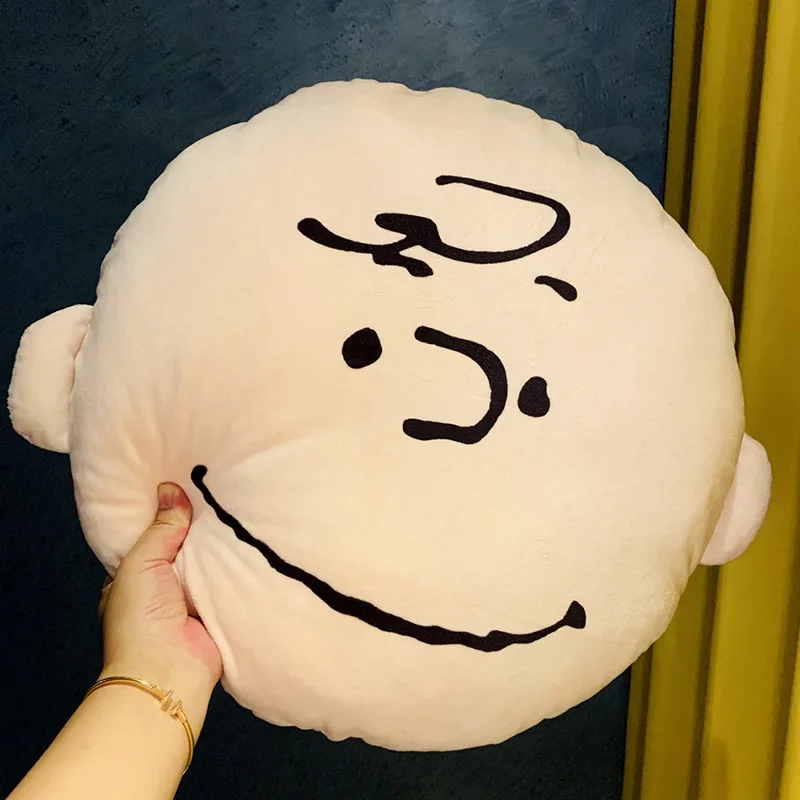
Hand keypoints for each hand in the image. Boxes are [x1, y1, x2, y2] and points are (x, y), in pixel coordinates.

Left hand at [98, 483, 221, 733]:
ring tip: (244, 506)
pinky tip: (256, 539)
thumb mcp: (141, 563)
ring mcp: (192, 602)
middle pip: (184, 550)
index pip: (152, 539)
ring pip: (209, 565)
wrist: (168, 670)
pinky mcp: (219, 612)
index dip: (167, 516)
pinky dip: (240, 567)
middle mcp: (163, 590)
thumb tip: (170, 488)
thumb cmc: (140, 617)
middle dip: (200, 528)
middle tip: (223, 490)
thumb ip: (160, 528)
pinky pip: (230, 582)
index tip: (186, 486)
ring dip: (222, 547)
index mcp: (135, 578)